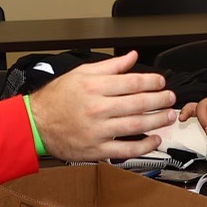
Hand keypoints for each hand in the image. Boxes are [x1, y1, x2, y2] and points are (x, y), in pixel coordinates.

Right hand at [28, 51, 177, 161]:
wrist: (36, 124)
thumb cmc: (56, 99)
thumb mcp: (80, 73)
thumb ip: (110, 66)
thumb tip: (132, 57)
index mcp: (94, 87)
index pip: (131, 82)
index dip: (151, 82)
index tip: (161, 82)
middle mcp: (97, 108)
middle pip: (137, 103)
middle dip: (159, 100)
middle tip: (170, 98)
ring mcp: (97, 130)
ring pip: (135, 125)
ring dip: (156, 121)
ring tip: (168, 116)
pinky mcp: (96, 149)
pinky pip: (125, 149)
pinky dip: (143, 146)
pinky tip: (154, 140)